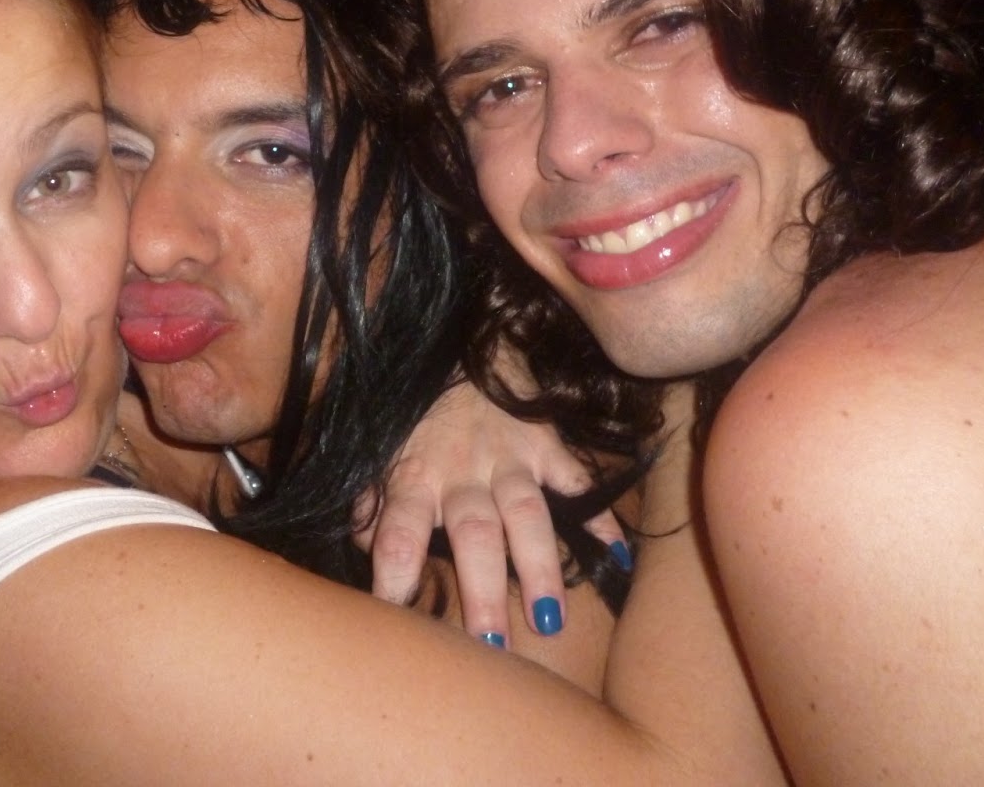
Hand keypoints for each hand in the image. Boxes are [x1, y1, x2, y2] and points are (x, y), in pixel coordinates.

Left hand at [357, 374, 617, 643]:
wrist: (460, 343)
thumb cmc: (415, 410)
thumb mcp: (380, 451)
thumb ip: (370, 502)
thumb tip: (367, 547)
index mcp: (415, 477)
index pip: (398, 531)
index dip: (395, 571)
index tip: (395, 613)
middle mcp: (462, 472)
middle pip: (474, 534)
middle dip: (483, 588)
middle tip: (490, 641)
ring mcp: (508, 459)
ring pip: (526, 515)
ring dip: (539, 566)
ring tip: (550, 616)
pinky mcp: (545, 444)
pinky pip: (575, 483)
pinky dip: (599, 519)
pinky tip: (616, 557)